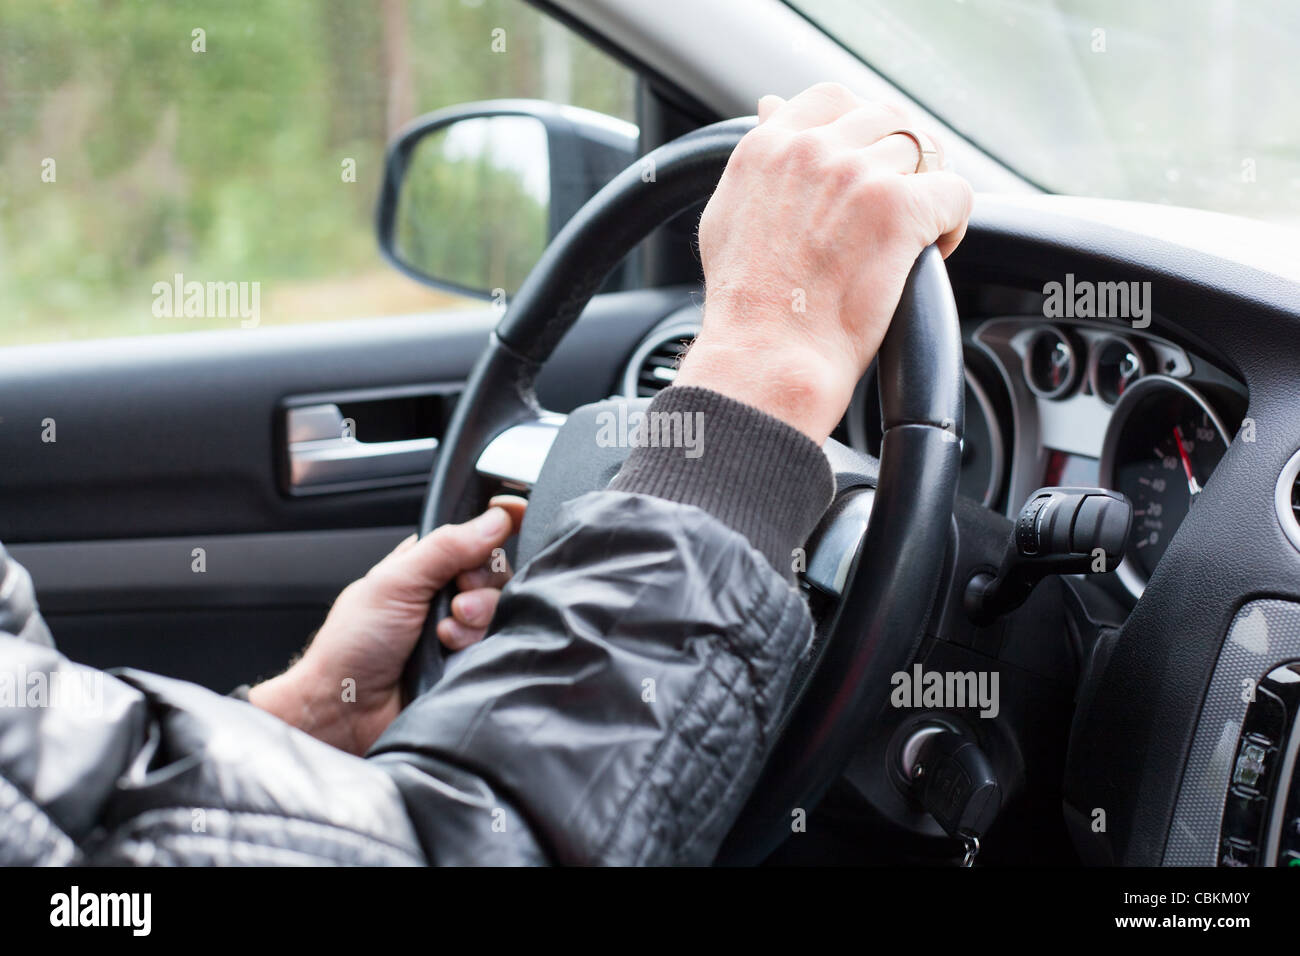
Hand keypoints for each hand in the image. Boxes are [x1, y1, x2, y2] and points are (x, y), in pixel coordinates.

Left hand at [249, 495, 526, 753]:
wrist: (346, 710)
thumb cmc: (352, 646)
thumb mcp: (396, 582)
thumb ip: (447, 547)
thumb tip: (495, 519)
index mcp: (424, 565)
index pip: (473, 536)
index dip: (493, 531)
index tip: (509, 523)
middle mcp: (444, 595)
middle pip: (493, 573)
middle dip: (480, 584)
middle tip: (454, 600)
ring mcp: (459, 629)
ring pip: (499, 608)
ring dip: (476, 617)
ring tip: (444, 633)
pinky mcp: (469, 661)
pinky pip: (498, 643)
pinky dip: (476, 644)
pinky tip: (450, 652)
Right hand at [675, 83, 973, 442]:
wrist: (768, 354)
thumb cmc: (746, 303)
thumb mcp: (729, 212)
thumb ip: (757, 157)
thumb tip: (770, 109)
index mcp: (771, 145)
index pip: (834, 99)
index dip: (860, 128)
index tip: (868, 162)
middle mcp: (814, 150)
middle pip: (887, 121)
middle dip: (899, 160)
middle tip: (896, 205)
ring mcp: (859, 175)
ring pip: (924, 155)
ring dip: (924, 193)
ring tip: (907, 239)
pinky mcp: (899, 210)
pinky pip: (954, 193)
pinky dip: (953, 223)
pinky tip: (931, 250)